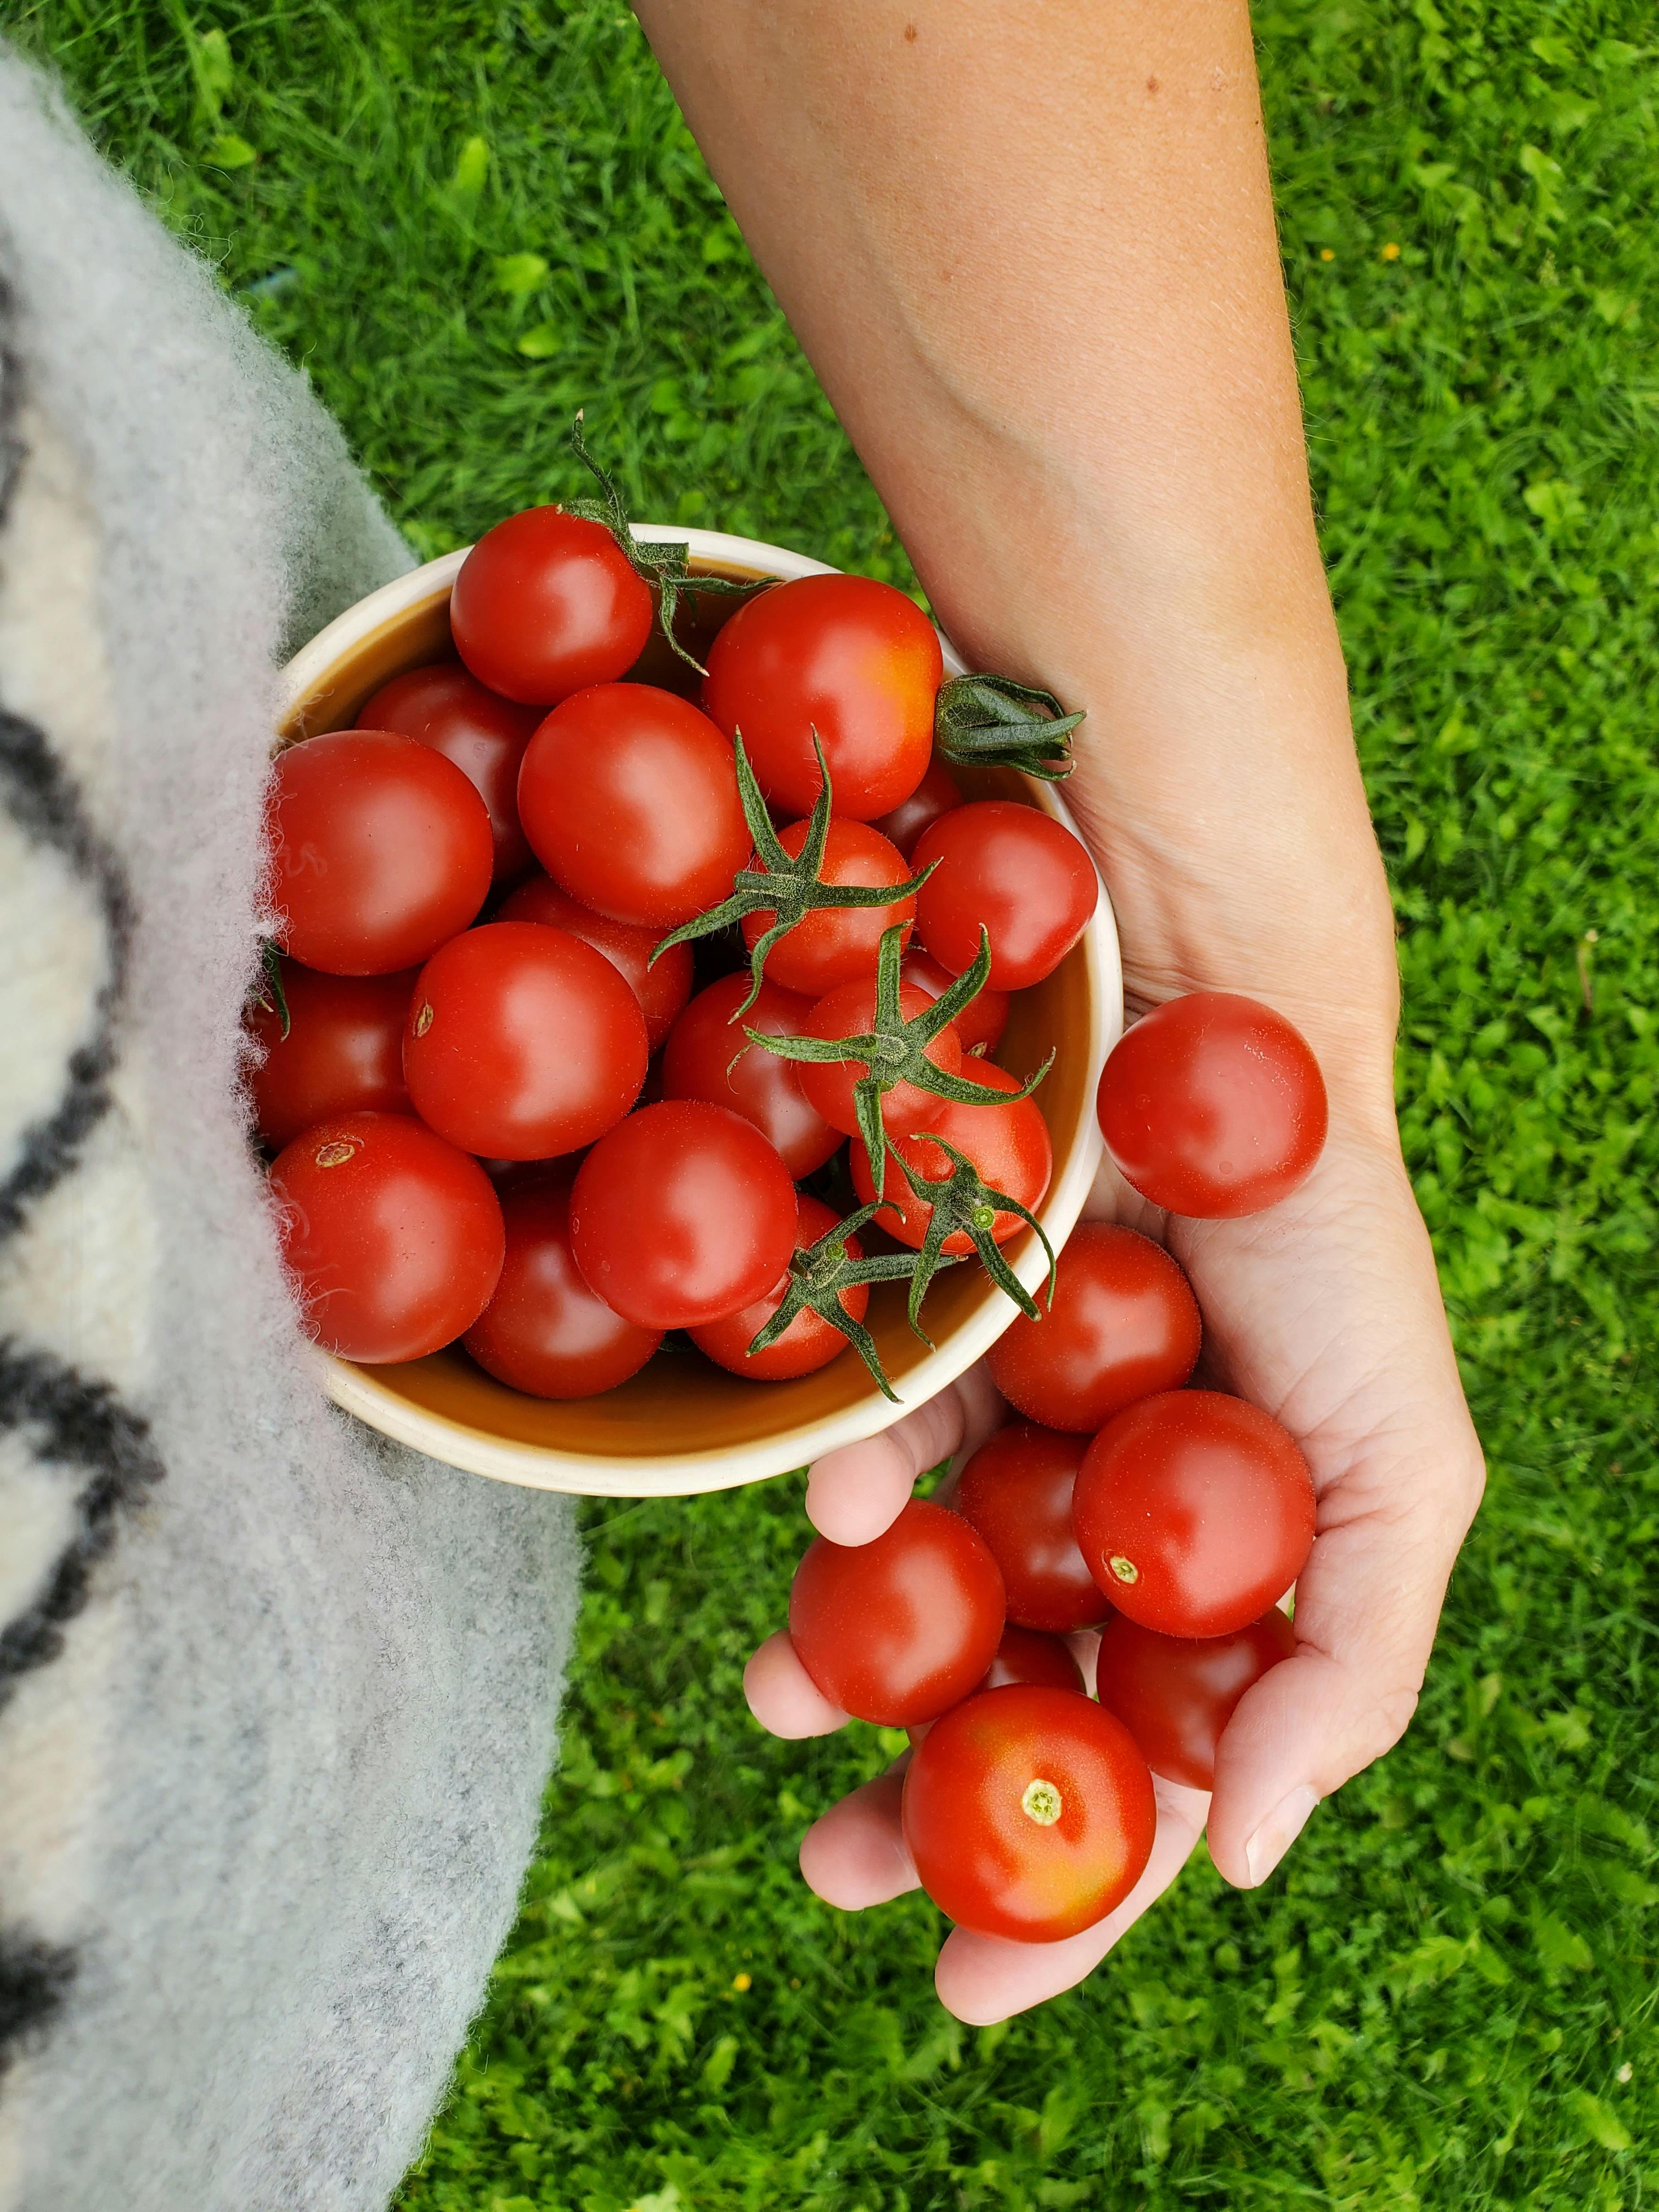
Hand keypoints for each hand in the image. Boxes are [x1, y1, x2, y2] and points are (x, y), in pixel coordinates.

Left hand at [745, 1056, 1484, 2023]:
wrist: (1235, 1052)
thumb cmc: (1338, 1269)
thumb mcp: (1401, 1479)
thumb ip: (1348, 1676)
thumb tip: (1239, 1863)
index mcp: (1216, 1595)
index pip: (1139, 1780)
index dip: (1068, 1901)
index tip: (966, 1991)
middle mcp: (1104, 1537)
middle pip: (1002, 1712)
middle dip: (915, 1810)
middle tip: (834, 1872)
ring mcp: (1009, 1446)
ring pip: (911, 1603)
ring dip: (833, 1670)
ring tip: (777, 1707)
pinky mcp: (931, 1353)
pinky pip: (870, 1450)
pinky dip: (846, 1496)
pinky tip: (837, 1514)